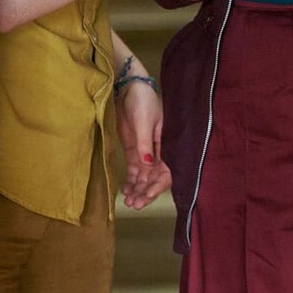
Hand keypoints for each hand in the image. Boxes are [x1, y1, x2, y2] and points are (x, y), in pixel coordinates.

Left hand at [115, 79, 170, 208]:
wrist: (128, 87)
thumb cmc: (142, 101)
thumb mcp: (144, 121)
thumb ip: (145, 144)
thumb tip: (148, 166)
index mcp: (167, 145)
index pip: (166, 172)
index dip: (157, 186)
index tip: (147, 197)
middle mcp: (157, 152)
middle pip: (154, 178)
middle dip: (146, 192)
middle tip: (135, 204)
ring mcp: (144, 151)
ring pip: (143, 177)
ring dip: (138, 189)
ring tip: (129, 202)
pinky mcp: (133, 149)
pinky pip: (134, 170)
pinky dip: (131, 181)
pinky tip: (125, 191)